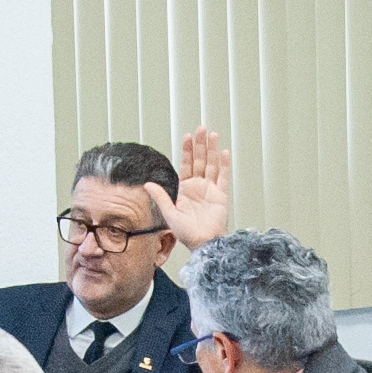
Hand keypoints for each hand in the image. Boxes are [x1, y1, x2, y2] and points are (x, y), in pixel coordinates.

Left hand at [150, 126, 232, 250]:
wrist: (203, 244)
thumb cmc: (187, 234)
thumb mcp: (169, 214)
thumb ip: (160, 197)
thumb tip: (147, 184)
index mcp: (185, 190)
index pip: (186, 165)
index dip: (187, 150)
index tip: (187, 137)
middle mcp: (198, 187)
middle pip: (200, 160)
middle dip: (200, 144)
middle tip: (201, 129)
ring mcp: (210, 190)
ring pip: (212, 165)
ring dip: (211, 149)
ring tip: (212, 135)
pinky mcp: (221, 196)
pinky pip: (223, 177)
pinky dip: (223, 165)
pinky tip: (223, 152)